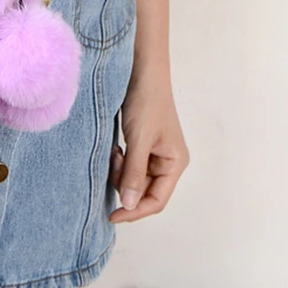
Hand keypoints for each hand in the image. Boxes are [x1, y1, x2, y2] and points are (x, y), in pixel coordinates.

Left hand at [108, 74, 189, 222]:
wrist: (141, 72)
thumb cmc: (146, 102)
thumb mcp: (139, 140)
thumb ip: (134, 173)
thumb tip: (130, 205)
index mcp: (175, 163)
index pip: (156, 200)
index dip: (135, 211)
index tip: (112, 215)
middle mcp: (167, 161)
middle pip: (144, 190)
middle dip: (125, 184)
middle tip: (112, 165)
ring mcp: (155, 152)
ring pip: (134, 177)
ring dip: (121, 171)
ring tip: (114, 152)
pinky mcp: (142, 143)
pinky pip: (130, 164)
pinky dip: (120, 161)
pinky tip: (115, 148)